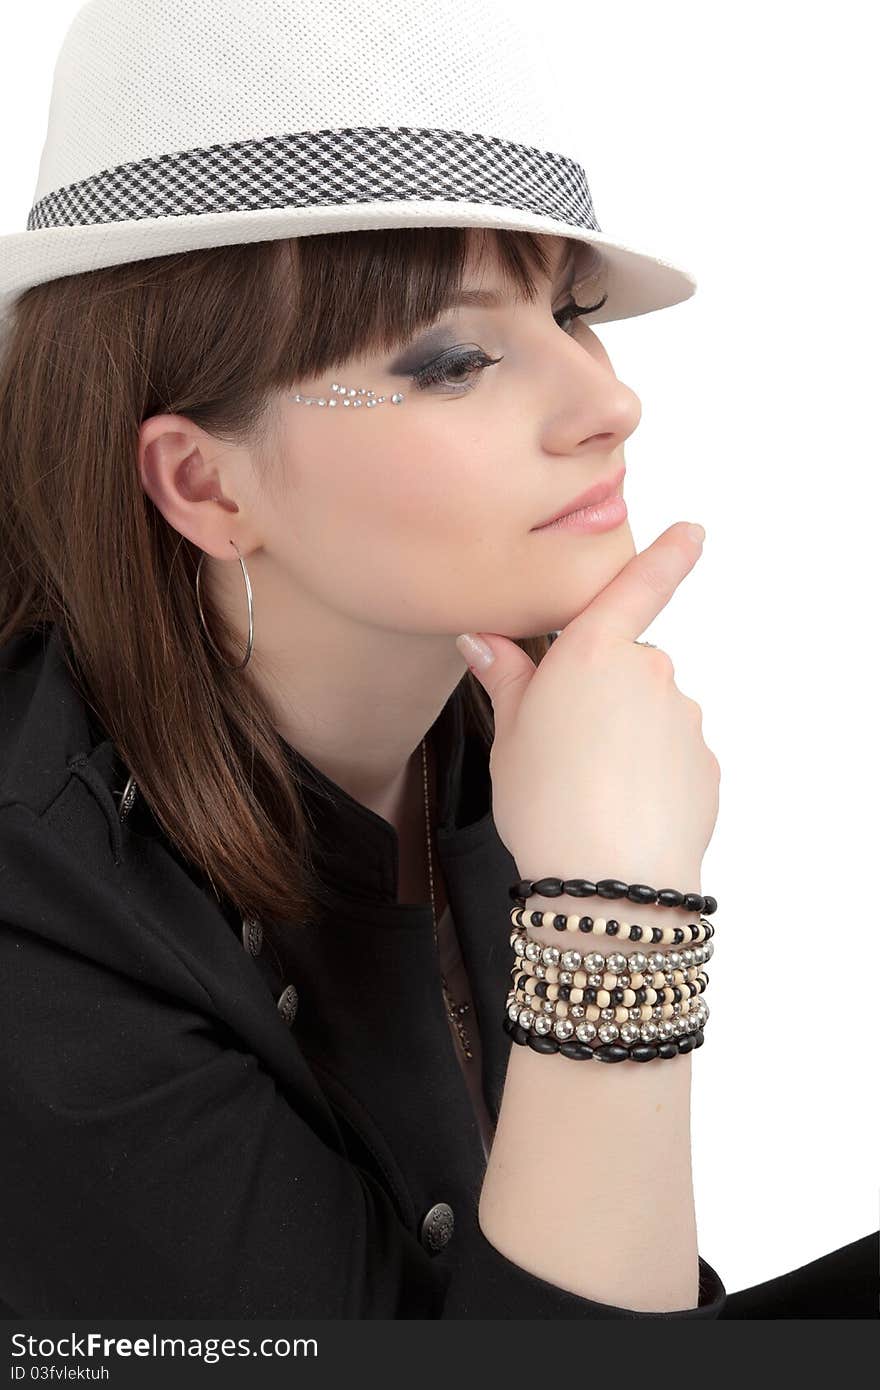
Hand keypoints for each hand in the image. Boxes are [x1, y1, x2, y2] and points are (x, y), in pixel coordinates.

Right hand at [457, 522, 718, 885]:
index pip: (639, 586)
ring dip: (625, 737)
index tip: (693, 533)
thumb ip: (506, 677)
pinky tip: (621, 807)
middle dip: (601, 694)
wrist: (608, 882)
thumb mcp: (508, 736)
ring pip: (650, 713)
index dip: (669, 555)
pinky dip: (650, 772)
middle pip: (626, 666)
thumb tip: (483, 638)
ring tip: (589, 787)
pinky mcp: (705, 763)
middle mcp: (649, 672)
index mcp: (593, 653)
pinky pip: (672, 755)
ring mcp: (684, 718)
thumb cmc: (546, 805)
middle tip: (562, 745)